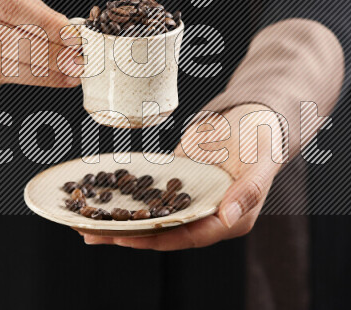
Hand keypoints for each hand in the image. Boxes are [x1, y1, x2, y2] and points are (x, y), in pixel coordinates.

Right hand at [0, 0, 80, 89]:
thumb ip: (35, 11)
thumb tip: (70, 34)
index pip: (11, 7)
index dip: (45, 23)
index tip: (73, 36)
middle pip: (6, 39)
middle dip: (49, 52)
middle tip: (77, 59)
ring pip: (3, 63)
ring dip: (44, 71)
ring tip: (72, 71)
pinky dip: (32, 79)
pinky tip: (55, 77)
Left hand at [81, 103, 283, 249]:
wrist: (256, 114)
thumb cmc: (266, 137)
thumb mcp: (264, 159)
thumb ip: (249, 189)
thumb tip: (227, 216)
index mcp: (231, 218)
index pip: (191, 235)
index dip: (158, 237)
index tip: (129, 235)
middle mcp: (207, 214)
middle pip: (164, 231)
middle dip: (128, 234)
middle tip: (92, 233)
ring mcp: (191, 199)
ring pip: (152, 215)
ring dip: (120, 219)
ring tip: (84, 221)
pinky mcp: (178, 182)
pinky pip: (150, 192)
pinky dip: (127, 195)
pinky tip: (101, 193)